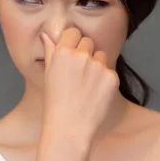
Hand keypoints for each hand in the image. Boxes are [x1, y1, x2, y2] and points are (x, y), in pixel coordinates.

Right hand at [39, 27, 119, 146]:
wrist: (69, 128)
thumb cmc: (54, 104)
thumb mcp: (48, 75)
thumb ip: (50, 52)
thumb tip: (47, 35)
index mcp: (63, 52)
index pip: (73, 32)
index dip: (73, 42)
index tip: (72, 54)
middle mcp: (82, 55)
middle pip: (89, 42)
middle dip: (85, 53)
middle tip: (79, 74)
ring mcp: (98, 66)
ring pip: (101, 56)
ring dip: (97, 65)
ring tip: (87, 86)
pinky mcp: (112, 77)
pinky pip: (110, 71)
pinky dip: (105, 81)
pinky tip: (95, 94)